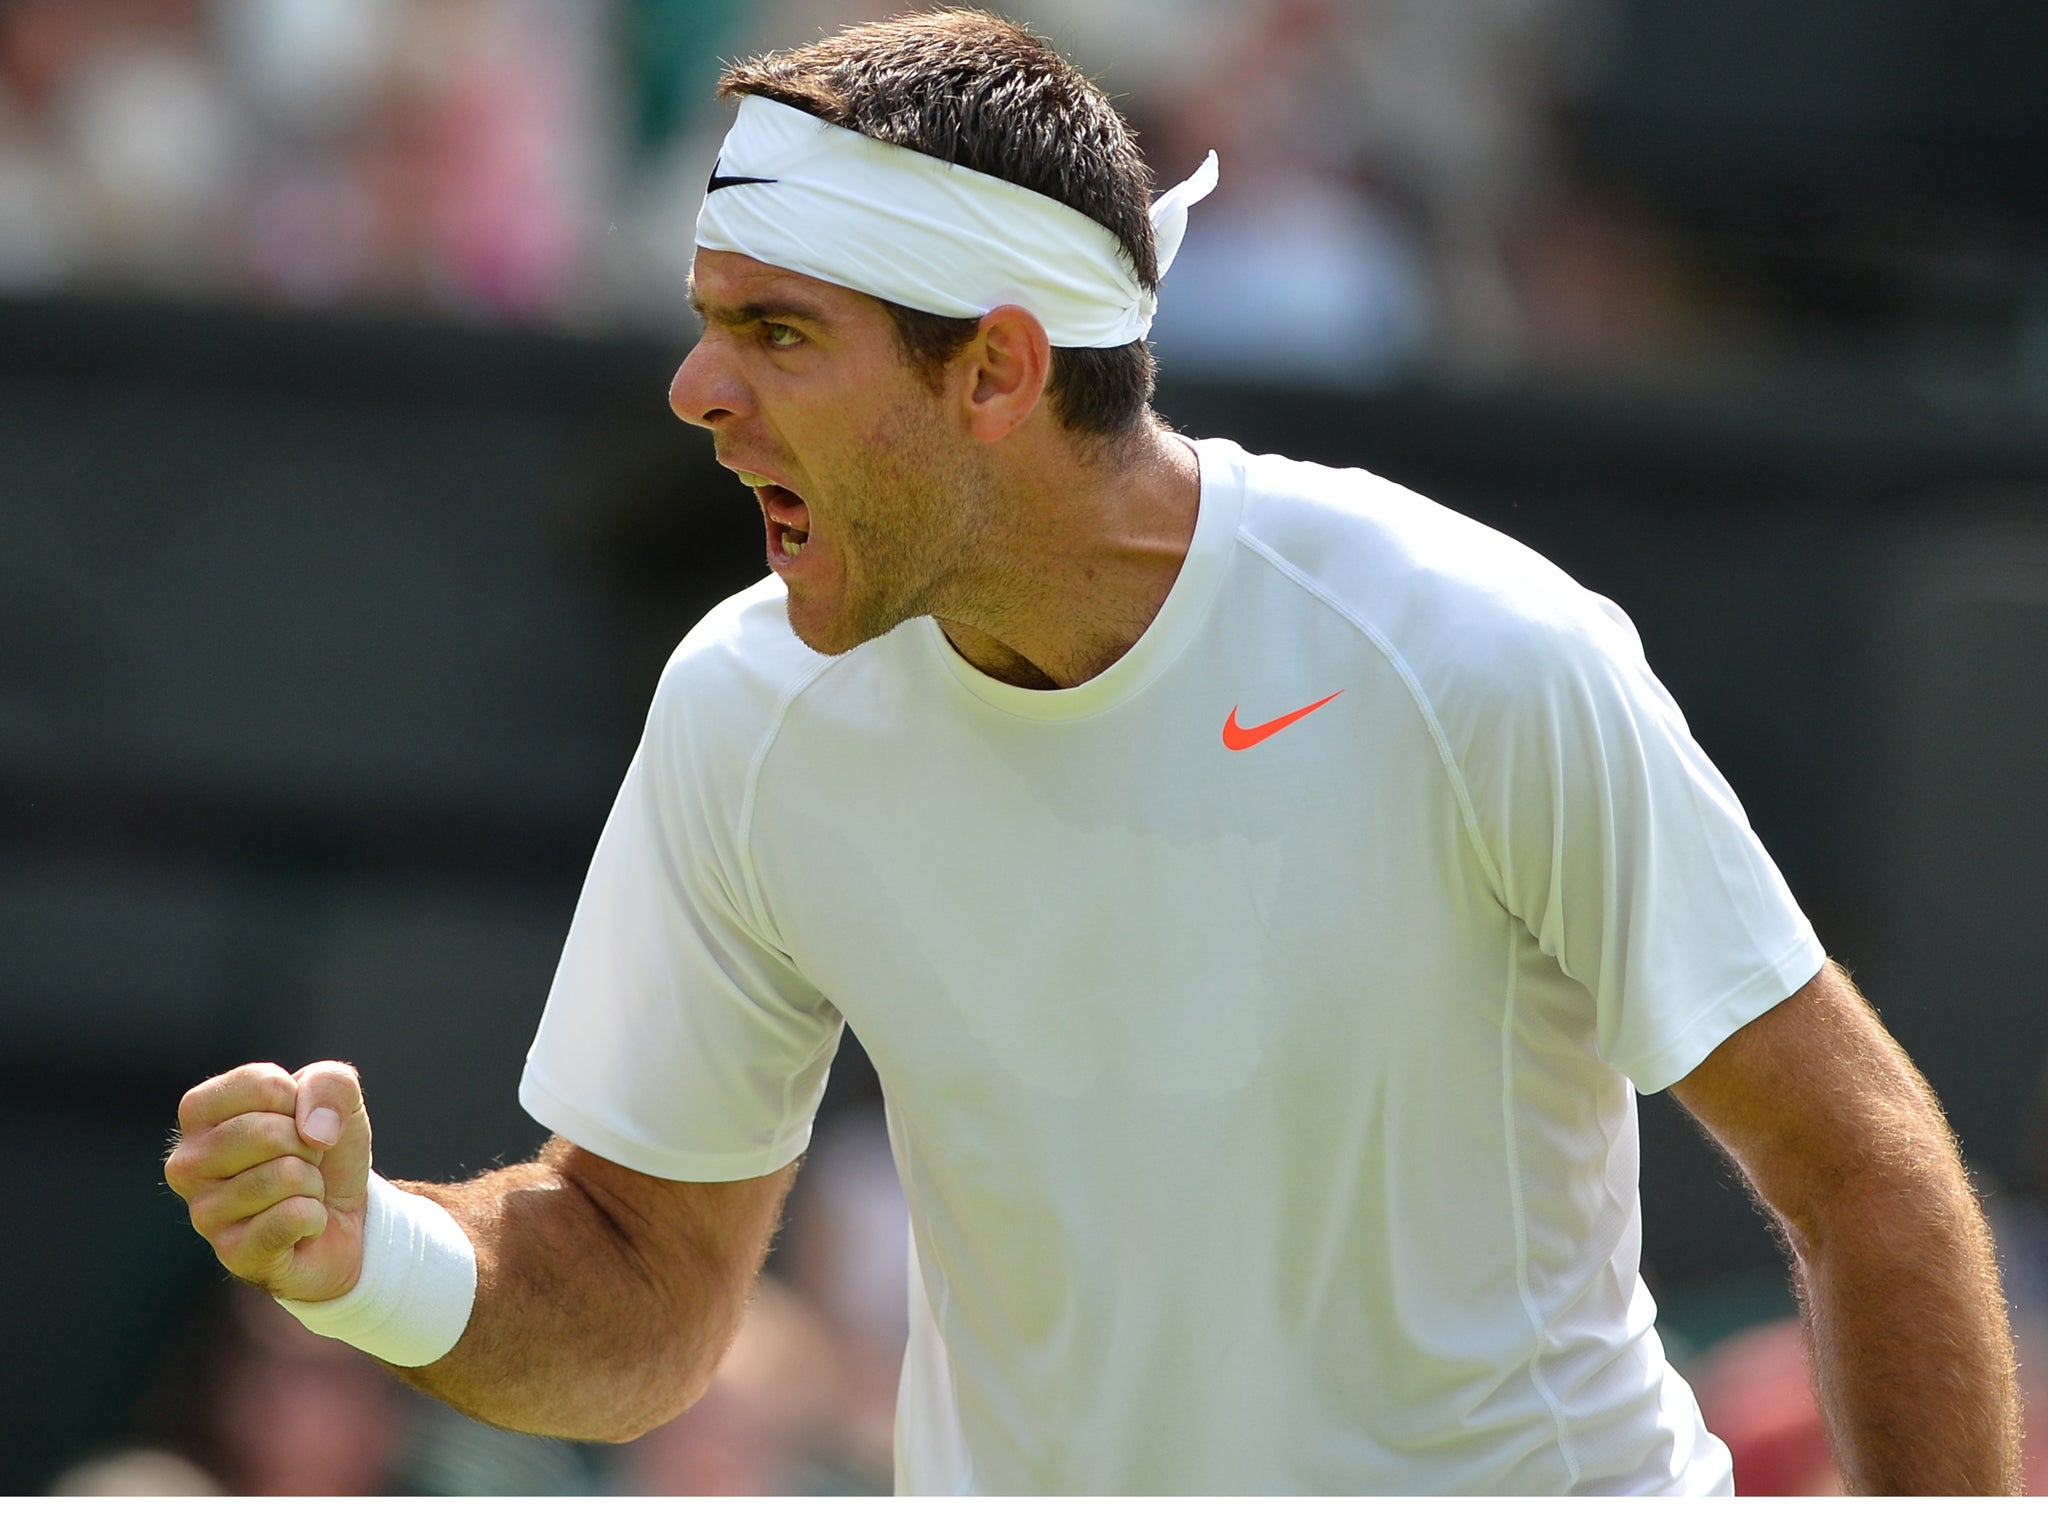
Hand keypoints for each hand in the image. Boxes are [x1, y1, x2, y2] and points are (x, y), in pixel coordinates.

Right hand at [165, 1060, 372, 1302]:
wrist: (347, 1217)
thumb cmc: (326, 1150)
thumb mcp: (340, 1100)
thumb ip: (330, 1084)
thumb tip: (313, 1131)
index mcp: (199, 1114)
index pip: (260, 1085)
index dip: (300, 1101)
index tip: (298, 1121)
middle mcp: (187, 1164)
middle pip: (267, 1133)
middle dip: (308, 1146)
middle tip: (304, 1163)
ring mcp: (203, 1213)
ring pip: (284, 1175)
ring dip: (312, 1183)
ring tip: (300, 1193)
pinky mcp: (232, 1253)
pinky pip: (291, 1217)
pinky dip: (314, 1217)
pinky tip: (301, 1226)